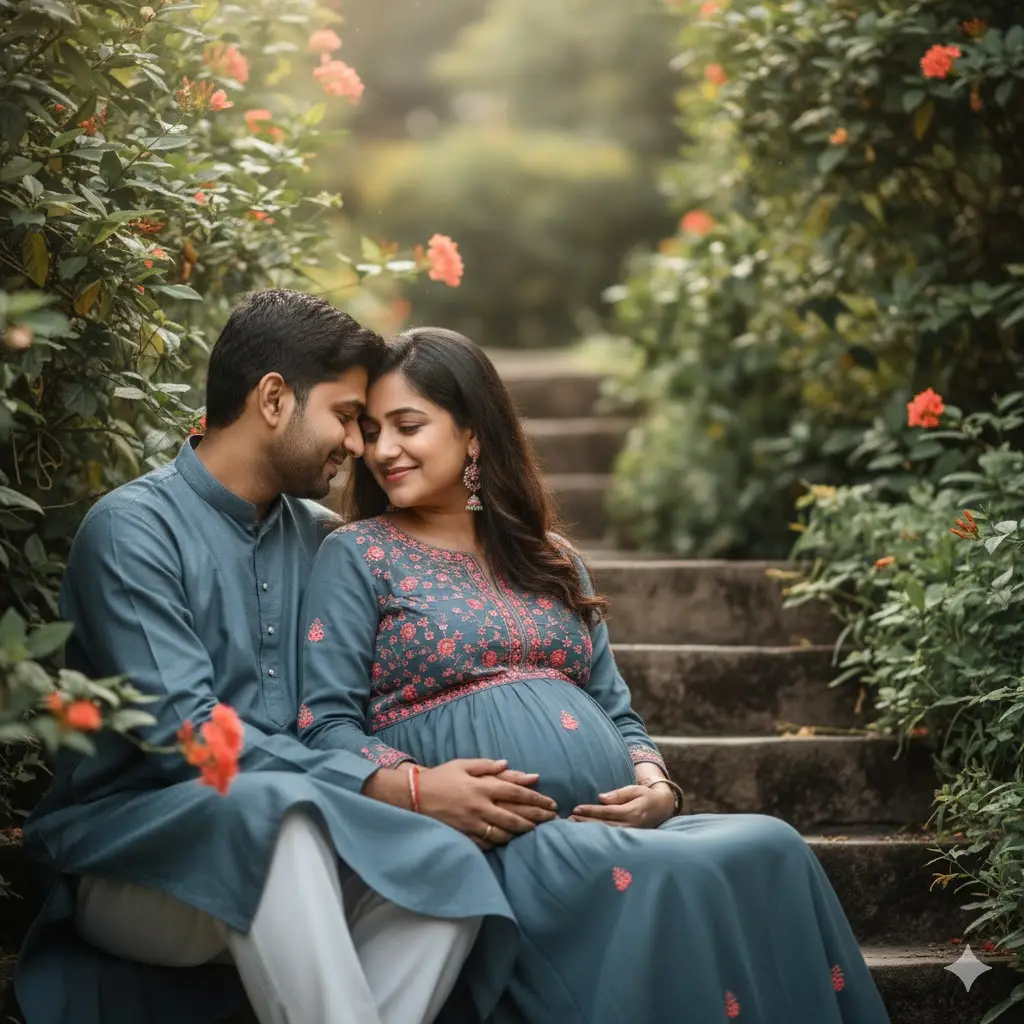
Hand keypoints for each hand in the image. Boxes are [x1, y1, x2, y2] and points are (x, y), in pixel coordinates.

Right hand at [417, 759, 557, 848]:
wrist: (413, 796)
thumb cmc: (440, 778)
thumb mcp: (463, 764)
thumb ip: (487, 765)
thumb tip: (509, 765)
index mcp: (482, 786)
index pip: (516, 792)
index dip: (536, 798)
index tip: (551, 802)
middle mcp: (480, 806)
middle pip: (516, 815)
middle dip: (537, 818)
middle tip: (553, 820)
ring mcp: (473, 823)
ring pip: (505, 832)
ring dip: (523, 833)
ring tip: (537, 831)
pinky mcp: (465, 835)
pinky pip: (488, 843)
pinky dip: (502, 843)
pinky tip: (512, 842)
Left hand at [569, 783, 675, 828]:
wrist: (662, 808)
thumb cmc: (646, 796)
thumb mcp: (634, 789)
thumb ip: (618, 794)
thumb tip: (600, 798)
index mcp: (632, 812)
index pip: (607, 812)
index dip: (591, 810)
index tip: (576, 808)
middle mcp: (632, 825)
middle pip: (604, 825)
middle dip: (586, 821)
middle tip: (570, 818)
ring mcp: (631, 834)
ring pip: (607, 833)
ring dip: (589, 829)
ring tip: (573, 826)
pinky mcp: (630, 838)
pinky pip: (612, 837)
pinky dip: (598, 835)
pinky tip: (587, 832)